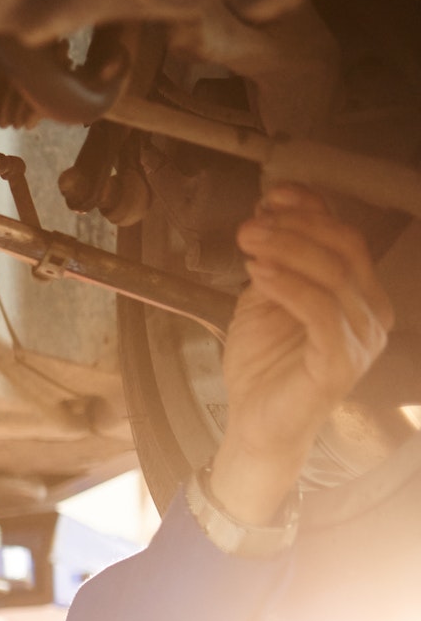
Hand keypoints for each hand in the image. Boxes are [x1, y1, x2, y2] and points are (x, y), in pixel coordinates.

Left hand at [214, 183, 393, 523]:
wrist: (255, 424)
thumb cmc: (263, 366)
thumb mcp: (266, 301)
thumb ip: (276, 262)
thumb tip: (268, 213)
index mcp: (360, 295)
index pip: (345, 238)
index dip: (311, 211)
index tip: (272, 195)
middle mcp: (371, 315)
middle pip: (345, 250)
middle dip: (296, 228)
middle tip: (252, 224)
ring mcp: (361, 340)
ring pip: (333, 276)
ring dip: (288, 251)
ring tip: (249, 242)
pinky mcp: (342, 364)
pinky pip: (320, 313)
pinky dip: (289, 285)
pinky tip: (259, 272)